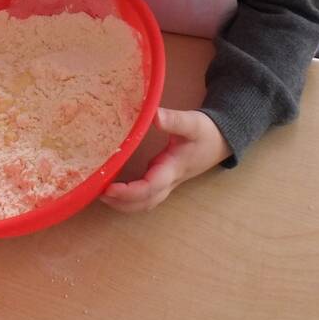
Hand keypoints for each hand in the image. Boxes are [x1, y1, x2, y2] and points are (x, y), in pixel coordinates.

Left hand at [100, 108, 231, 213]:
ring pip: (146, 203)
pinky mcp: (165, 180)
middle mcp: (169, 180)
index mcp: (173, 168)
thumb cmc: (206, 132)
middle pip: (145, 202)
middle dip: (122, 202)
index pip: (150, 187)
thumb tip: (154, 115)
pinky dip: (131, 199)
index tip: (109, 188)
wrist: (221, 140)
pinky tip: (115, 190)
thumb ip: (174, 120)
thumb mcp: (192, 123)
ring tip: (101, 194)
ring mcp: (168, 183)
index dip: (129, 192)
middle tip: (97, 192)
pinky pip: (147, 196)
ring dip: (125, 204)